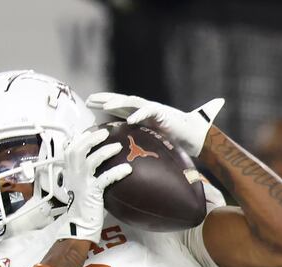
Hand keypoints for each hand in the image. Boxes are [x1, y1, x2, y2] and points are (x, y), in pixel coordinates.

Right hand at [59, 127, 133, 242]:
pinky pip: (105, 179)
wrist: (79, 224)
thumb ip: (85, 173)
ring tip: (118, 147)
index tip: (91, 131)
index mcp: (70, 171)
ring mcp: (82, 183)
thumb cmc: (82, 206)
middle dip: (92, 138)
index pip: (70, 149)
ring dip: (105, 151)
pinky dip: (117, 172)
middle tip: (105, 133)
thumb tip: (99, 165)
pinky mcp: (92, 193)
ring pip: (91, 160)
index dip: (80, 138)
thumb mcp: (79, 186)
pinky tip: (127, 169)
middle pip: (78, 149)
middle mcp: (73, 174)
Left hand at [85, 92, 224, 156]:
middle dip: (104, 98)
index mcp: (139, 114)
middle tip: (89, 99)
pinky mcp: (163, 112)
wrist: (192, 137)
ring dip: (118, 102)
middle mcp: (144, 109)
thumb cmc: (172, 141)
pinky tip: (131, 119)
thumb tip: (123, 152)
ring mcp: (153, 109)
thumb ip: (137, 141)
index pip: (117, 106)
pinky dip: (140, 114)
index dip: (103, 103)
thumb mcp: (150, 142)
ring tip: (105, 105)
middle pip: (120, 101)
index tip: (88, 103)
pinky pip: (150, 111)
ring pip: (132, 102)